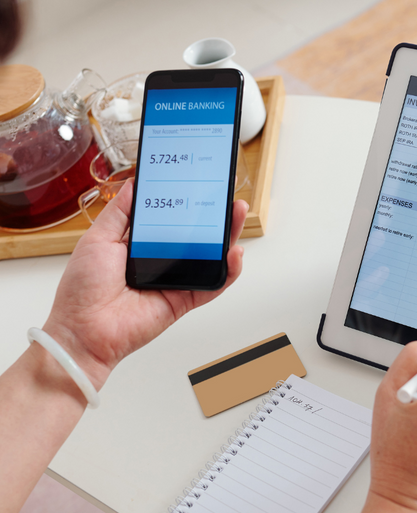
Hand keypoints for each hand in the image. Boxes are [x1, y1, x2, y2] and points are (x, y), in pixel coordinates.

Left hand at [43, 180, 247, 389]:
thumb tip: (134, 184)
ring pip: (210, 257)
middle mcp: (160, 261)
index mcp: (139, 245)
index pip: (171, 219)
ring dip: (228, 237)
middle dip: (214, 216)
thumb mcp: (98, 238)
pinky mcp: (185, 300)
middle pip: (197, 235)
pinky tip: (234, 254)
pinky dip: (228, 271)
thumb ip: (120, 212)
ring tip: (237, 215)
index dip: (186, 202)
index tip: (199, 183)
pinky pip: (212, 285)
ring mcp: (175, 281)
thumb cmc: (83, 289)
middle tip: (225, 196)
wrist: (84, 329)